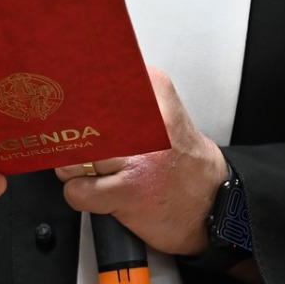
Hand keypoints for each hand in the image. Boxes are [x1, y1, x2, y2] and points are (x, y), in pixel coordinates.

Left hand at [55, 68, 228, 255]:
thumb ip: (126, 95)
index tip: (73, 103)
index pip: (97, 80)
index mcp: (156, 93)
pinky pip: (78, 190)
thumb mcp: (163, 111)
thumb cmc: (181, 159)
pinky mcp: (129, 192)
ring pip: (74, 157)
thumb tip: (78, 88)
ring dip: (77, 169)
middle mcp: (148, 123)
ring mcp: (138, 158)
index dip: (77, 96)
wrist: (212, 203)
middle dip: (75, 139)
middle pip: (80, 121)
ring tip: (98, 172)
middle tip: (88, 147)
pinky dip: (81, 195)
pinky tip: (101, 193)